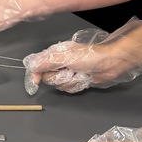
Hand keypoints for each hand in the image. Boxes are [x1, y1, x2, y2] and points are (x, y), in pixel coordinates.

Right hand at [23, 17, 141, 94]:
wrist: (109, 64)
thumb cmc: (90, 57)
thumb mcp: (66, 57)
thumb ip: (47, 61)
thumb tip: (32, 66)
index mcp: (56, 54)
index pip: (38, 64)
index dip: (36, 73)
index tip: (37, 81)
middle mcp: (60, 63)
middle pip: (48, 77)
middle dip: (59, 78)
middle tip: (70, 72)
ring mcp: (68, 72)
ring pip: (59, 84)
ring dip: (70, 82)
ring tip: (79, 75)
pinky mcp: (76, 80)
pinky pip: (69, 88)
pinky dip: (76, 85)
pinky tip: (83, 79)